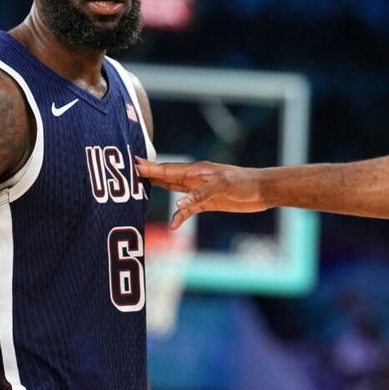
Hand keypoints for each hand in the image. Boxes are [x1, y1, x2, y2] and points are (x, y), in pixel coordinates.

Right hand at [135, 158, 268, 228]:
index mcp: (196, 171)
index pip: (167, 170)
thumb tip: (178, 205)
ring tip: (140, 195)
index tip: (131, 163)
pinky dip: (180, 216)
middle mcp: (194, 180)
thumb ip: (199, 195)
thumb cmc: (244, 182)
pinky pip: (188, 210)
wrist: (261, 190)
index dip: (150, 168)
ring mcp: (199, 192)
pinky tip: (174, 225)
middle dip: (148, 177)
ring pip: (174, 192)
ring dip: (159, 194)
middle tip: (127, 176)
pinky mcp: (207, 204)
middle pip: (166, 178)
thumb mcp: (223, 185)